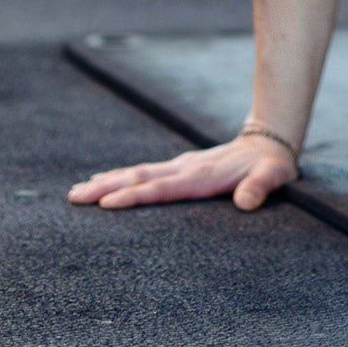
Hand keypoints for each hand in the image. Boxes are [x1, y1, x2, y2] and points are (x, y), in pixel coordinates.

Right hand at [67, 133, 297, 211]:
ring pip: (138, 174)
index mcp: (202, 176)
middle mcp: (185, 169)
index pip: (163, 188)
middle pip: (141, 178)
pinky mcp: (179, 169)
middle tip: (75, 196)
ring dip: (108, 182)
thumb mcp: (273, 176)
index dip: (135, 196)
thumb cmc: (270, 166)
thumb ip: (260, 188)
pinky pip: (145, 174)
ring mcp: (180, 167)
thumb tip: (246, 202)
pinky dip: (122, 178)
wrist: (268, 144)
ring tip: (78, 191)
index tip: (107, 202)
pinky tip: (103, 184)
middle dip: (107, 187)